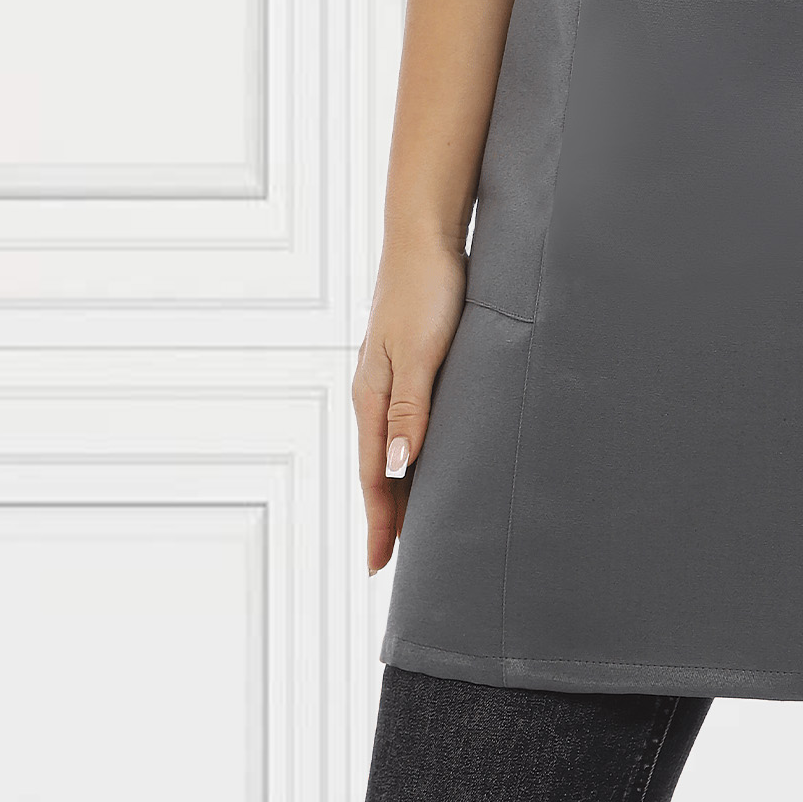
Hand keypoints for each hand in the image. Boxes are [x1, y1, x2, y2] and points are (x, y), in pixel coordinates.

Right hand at [352, 235, 468, 573]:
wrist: (427, 234)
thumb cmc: (426, 288)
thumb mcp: (420, 351)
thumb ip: (411, 407)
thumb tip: (395, 468)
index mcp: (373, 395)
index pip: (373, 474)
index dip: (380, 521)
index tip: (380, 567)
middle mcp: (377, 392)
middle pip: (379, 467)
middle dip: (387, 514)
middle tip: (395, 561)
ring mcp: (394, 376)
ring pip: (395, 446)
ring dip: (402, 485)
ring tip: (414, 523)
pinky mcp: (414, 360)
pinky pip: (410, 421)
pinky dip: (415, 451)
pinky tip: (429, 457)